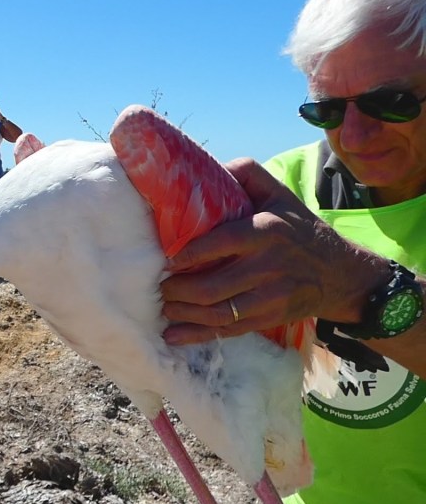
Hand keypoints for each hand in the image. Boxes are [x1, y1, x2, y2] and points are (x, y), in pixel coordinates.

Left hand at [159, 158, 388, 344]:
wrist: (342, 273)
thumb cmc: (300, 229)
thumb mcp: (279, 194)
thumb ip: (247, 173)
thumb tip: (210, 168)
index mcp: (267, 231)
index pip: (222, 242)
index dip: (190, 253)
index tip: (168, 258)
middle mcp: (268, 266)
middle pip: (212, 286)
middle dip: (178, 290)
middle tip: (161, 285)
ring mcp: (270, 296)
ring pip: (217, 312)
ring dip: (183, 312)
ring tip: (165, 305)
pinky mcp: (269, 318)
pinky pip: (228, 331)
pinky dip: (197, 335)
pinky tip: (174, 334)